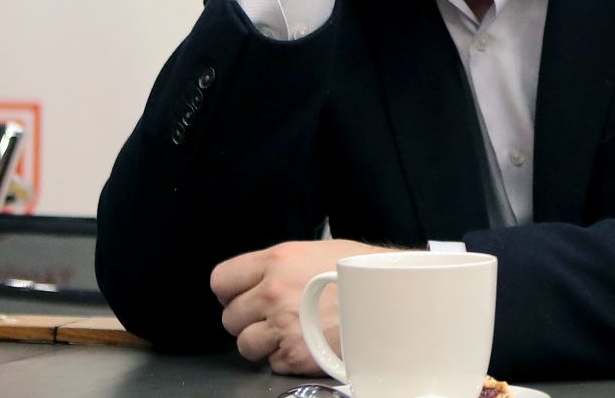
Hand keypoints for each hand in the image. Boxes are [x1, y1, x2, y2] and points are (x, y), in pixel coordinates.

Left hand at [211, 239, 401, 374]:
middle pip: (230, 317)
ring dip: (264, 342)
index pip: (221, 281)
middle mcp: (273, 293)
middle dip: (249, 319)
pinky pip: (271, 362)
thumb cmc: (360, 271)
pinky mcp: (295, 355)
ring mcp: (282, 326)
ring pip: (245, 344)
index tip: (243, 295)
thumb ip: (279, 266)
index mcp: (276, 261)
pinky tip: (308, 342)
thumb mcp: (314, 251)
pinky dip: (286, 357)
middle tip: (274, 316)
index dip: (232, 292)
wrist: (393, 296)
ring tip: (291, 331)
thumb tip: (256, 280)